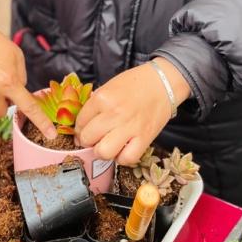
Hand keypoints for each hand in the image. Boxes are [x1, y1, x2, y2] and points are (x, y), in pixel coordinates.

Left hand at [74, 60, 190, 164]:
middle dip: (87, 141)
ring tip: (106, 145)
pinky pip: (127, 158)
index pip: (80, 122)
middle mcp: (113, 114)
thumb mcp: (109, 86)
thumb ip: (95, 104)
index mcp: (102, 99)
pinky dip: (122, 158)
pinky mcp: (144, 138)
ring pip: (104, 152)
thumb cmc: (135, 83)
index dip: (79, 129)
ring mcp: (129, 128)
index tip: (83, 131)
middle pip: (88, 138)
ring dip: (102, 151)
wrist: (162, 83)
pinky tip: (121, 150)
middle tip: (93, 139)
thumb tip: (83, 123)